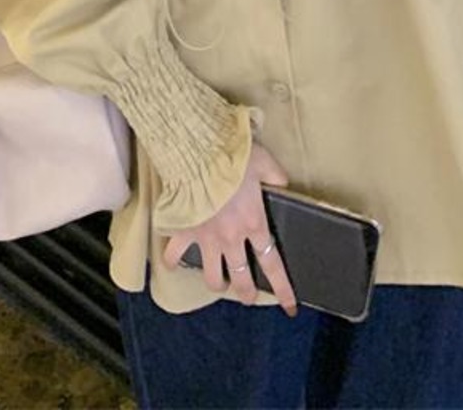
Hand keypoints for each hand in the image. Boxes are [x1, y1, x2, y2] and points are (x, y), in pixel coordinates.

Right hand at [162, 143, 297, 315]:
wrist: (198, 155)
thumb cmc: (232, 159)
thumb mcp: (265, 163)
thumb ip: (276, 176)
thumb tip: (282, 184)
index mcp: (254, 224)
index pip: (272, 263)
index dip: (283, 288)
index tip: (289, 306)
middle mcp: (232, 238)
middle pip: (242, 279)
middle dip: (247, 293)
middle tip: (249, 296)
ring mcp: (206, 239)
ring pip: (212, 276)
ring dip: (217, 283)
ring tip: (219, 283)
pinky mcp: (184, 232)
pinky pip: (175, 254)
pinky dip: (173, 260)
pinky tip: (173, 263)